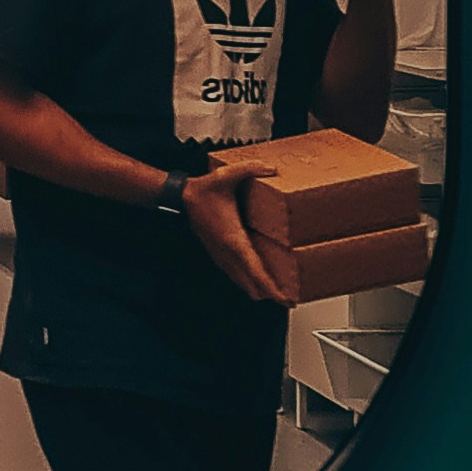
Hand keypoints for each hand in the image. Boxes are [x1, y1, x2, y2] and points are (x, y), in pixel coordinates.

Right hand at [179, 163, 300, 305]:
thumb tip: (271, 169)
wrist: (182, 197)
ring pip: (242, 281)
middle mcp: (228, 252)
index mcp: (233, 239)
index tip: (284, 299)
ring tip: (276, 295)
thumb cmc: (203, 190)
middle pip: (251, 283)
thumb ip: (250, 169)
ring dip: (258, 289)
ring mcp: (221, 255)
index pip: (255, 271)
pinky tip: (255, 283)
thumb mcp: (227, 175)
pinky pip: (235, 274)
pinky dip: (248, 281)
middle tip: (289, 301)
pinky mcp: (218, 253)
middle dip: (270, 294)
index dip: (271, 287)